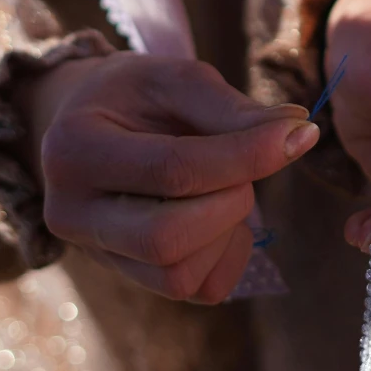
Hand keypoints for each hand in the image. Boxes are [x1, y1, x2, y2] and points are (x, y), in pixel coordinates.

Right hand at [37, 54, 317, 302]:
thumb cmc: (134, 95)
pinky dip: (227, 256)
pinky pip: (197, 291)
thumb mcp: (174, 78)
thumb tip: (299, 132)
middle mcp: (71, 214)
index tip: (299, 133)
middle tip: (246, 164)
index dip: (245, 156)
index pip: (171, 170)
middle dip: (229, 202)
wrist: (87, 124)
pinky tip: (220, 217)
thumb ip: (230, 108)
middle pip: (167, 239)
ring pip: (179, 276)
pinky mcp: (129, 279)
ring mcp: (96, 256)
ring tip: (226, 185)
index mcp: (74, 150)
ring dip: (227, 231)